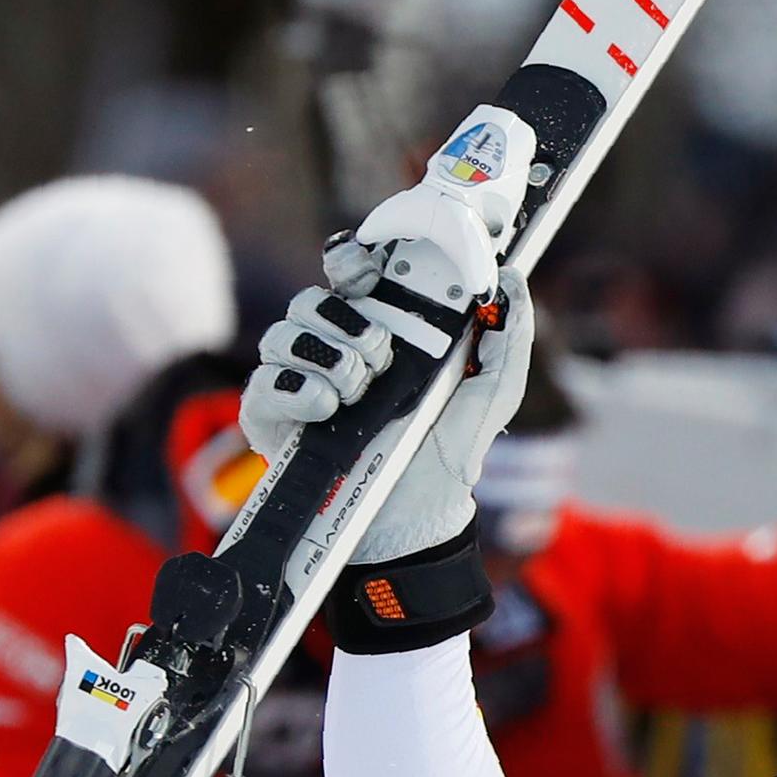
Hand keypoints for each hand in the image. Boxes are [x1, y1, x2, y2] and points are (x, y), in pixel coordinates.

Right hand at [241, 236, 533, 563]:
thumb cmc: (449, 451)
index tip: (369, 269)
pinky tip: (327, 409)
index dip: (351, 261)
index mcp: (378, 332)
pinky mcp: (270, 417)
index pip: (348, 275)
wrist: (416, 515)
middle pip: (311, 300)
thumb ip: (509, 335)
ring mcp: (296, 381)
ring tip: (359, 393)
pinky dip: (298, 390)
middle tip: (381, 357)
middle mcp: (332, 350)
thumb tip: (511, 279)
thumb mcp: (493, 392)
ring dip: (331, 360)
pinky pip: (264, 381)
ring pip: (284, 333)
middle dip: (350, 324)